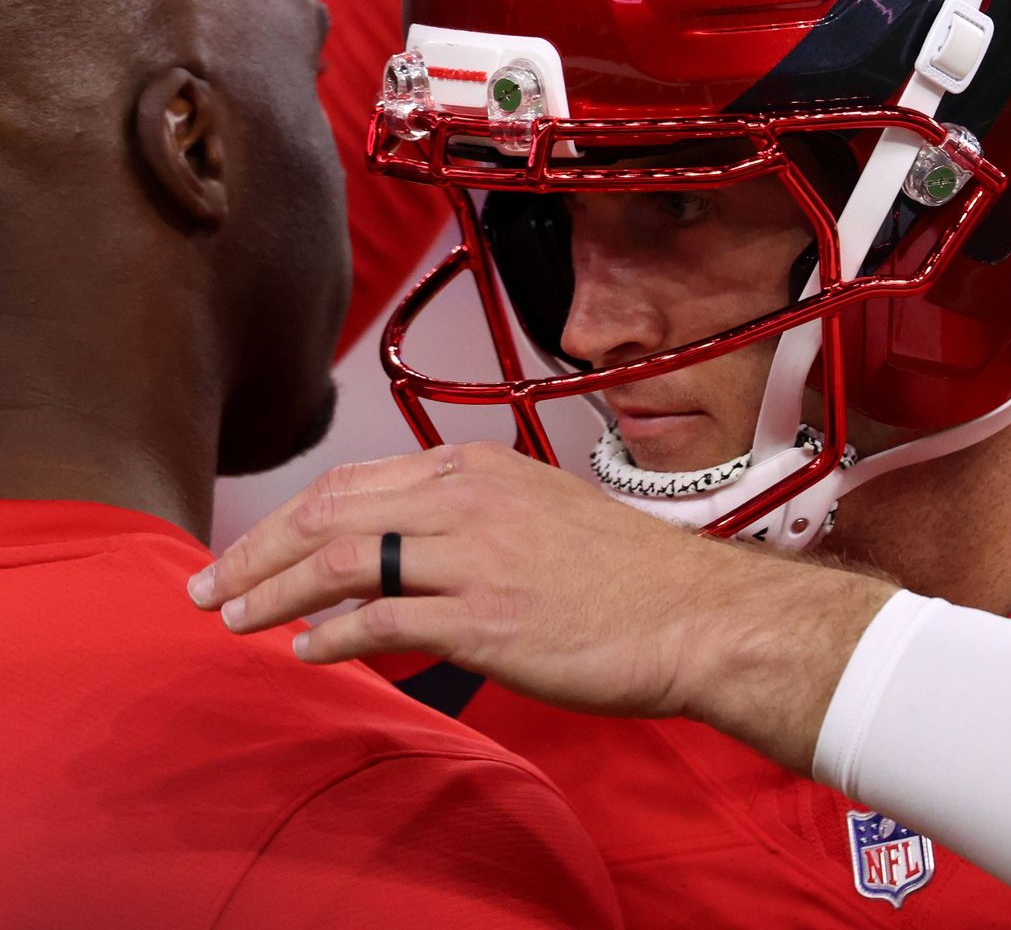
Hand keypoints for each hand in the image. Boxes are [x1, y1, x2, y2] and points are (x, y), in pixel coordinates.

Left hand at [188, 442, 894, 775]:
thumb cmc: (622, 572)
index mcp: (474, 468)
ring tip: (232, 619)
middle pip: (328, 513)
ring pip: (341, 561)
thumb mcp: (536, 512)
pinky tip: (306, 651)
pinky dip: (332, 636)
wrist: (693, 611)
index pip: (350, 483)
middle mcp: (465, 499)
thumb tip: (394, 556)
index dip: (285, 518)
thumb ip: (462, 521)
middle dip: (256, 551)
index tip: (246, 548)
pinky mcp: (484, 617)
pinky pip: (382, 622)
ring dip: (273, 592)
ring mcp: (473, 556)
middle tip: (207, 586)